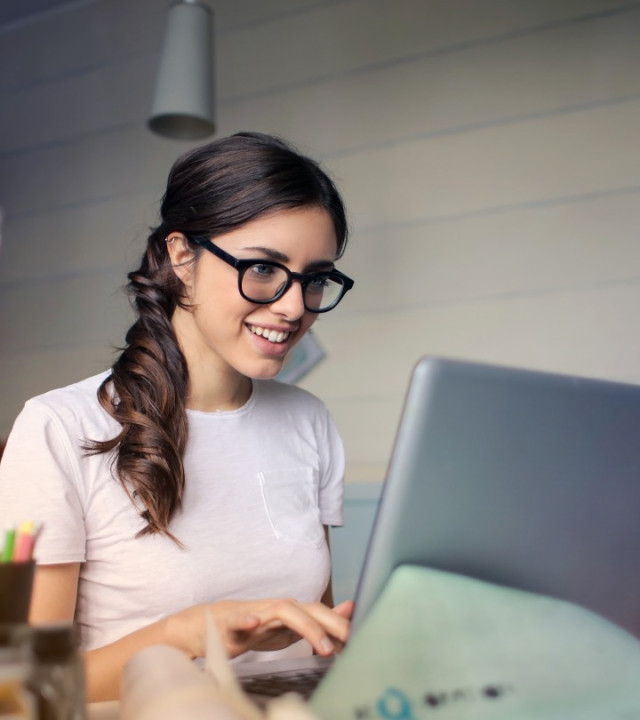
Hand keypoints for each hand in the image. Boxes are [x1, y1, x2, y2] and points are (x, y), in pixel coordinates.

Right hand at [171, 598, 353, 658]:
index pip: (322, 614)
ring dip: (305, 626)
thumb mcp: (292, 627)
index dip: (341, 625)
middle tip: (350, 641)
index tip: (361, 639)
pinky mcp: (233, 623)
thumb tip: (351, 609)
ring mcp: (257, 613)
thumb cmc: (257, 627)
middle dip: (331, 624)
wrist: (214, 625)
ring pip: (283, 612)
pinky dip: (246, 620)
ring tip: (323, 646)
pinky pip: (240, 620)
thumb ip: (320, 621)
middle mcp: (279, 608)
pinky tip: (253, 624)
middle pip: (309, 609)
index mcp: (293, 612)